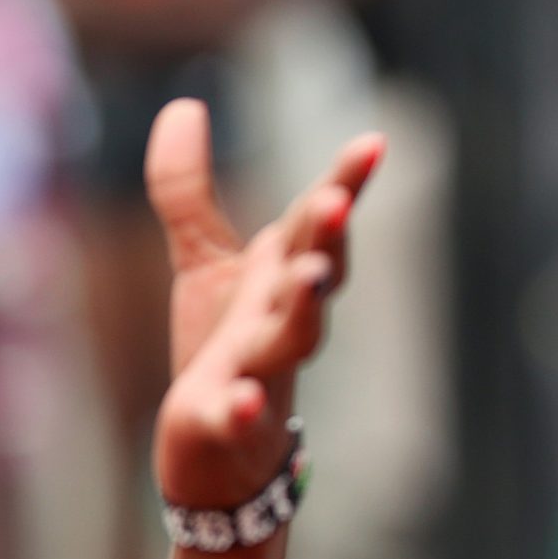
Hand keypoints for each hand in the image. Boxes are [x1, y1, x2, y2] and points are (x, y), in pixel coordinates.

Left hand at [147, 101, 382, 507]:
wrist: (218, 453)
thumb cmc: (224, 349)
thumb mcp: (204, 263)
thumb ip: (189, 190)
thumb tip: (184, 105)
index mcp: (282, 277)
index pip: (314, 226)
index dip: (344, 185)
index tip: (373, 143)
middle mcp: (281, 320)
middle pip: (314, 276)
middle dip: (326, 241)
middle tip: (334, 203)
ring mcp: (261, 371)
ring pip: (291, 340)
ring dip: (302, 311)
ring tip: (309, 280)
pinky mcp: (227, 422)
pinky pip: (240, 416)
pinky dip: (243, 408)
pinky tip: (241, 398)